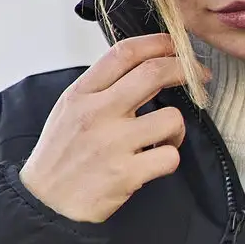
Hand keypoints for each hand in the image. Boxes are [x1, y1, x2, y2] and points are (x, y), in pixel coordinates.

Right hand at [19, 33, 206, 223]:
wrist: (45, 200)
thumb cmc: (61, 153)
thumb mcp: (70, 108)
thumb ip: (101, 87)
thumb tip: (142, 67)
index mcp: (83, 93)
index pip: (124, 53)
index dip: (158, 43)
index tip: (176, 47)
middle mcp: (98, 113)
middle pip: (153, 74)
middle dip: (184, 70)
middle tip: (198, 77)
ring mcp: (113, 144)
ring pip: (172, 119)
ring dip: (178, 128)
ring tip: (165, 138)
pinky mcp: (126, 174)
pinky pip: (170, 157)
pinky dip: (169, 158)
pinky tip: (155, 161)